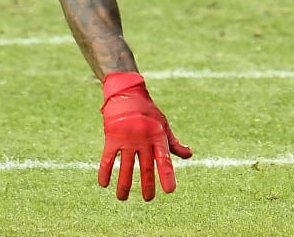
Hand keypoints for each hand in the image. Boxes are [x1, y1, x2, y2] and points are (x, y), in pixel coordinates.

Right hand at [97, 72, 191, 201]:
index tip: (169, 190)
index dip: (166, 175)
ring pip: (125, 168)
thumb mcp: (164, 125)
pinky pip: (107, 159)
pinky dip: (105, 172)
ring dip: (124, 185)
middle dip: (147, 186)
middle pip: (145, 168)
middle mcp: (143, 140)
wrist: (127, 94)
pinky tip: (104, 184)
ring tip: (123, 198)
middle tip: (148, 198)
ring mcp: (127, 139)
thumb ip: (173, 143)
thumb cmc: (148, 111)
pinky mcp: (112, 138)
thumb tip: (189, 155)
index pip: (164, 159)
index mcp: (157, 137)